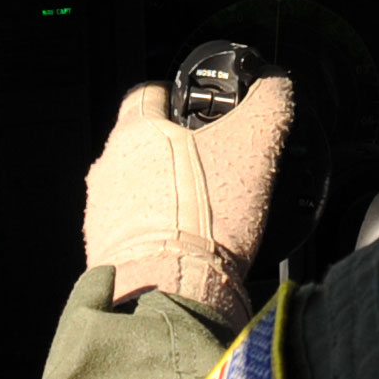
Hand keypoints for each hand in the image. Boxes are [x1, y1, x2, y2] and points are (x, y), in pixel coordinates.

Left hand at [83, 75, 292, 327]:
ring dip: (165, 194)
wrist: (171, 295)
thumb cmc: (206, 220)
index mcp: (135, 132)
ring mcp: (101, 214)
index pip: (148, 92)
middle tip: (214, 165)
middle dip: (176, 151)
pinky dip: (158, 232)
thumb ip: (269, 102)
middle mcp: (108, 168)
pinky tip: (188, 245)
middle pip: (142, 143)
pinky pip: (132, 231)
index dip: (177, 94)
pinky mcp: (104, 253)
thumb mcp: (255, 146)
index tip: (198, 108)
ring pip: (136, 188)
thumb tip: (277, 82)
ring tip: (204, 211)